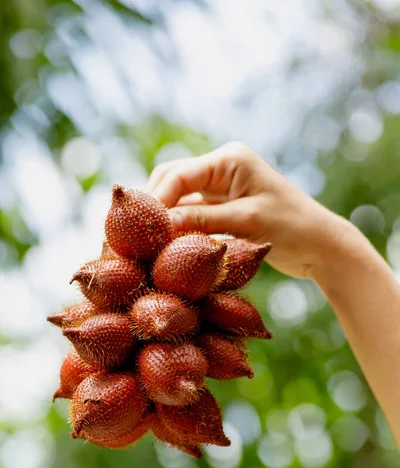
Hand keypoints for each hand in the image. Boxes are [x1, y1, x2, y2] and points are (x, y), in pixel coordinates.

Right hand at [145, 142, 353, 279]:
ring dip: (166, 217)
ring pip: (179, 198)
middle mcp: (222, 168)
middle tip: (136, 235)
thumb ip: (203, 220)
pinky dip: (180, 226)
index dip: (156, 200)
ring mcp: (222, 187)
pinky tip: (168, 244)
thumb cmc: (292, 227)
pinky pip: (192, 213)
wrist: (321, 246)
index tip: (140, 228)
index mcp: (229, 159)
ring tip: (147, 242)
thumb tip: (162, 222)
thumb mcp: (246, 221)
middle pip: (172, 180)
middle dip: (155, 205)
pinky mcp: (223, 207)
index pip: (179, 174)